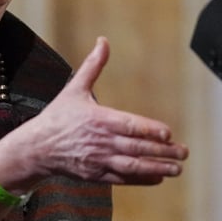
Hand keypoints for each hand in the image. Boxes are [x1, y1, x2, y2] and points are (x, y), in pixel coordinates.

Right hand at [0, 38, 187, 189]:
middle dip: (162, 152)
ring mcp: (99, 160)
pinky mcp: (96, 175)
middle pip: (136, 148)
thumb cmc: (58, 116)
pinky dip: (141, 179)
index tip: (169, 134)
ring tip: (176, 169)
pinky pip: (123, 179)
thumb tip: (103, 40)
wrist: (37, 148)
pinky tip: (158, 178)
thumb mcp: (74, 88)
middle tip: (184, 153)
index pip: (130, 126)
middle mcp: (101, 142)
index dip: (150, 131)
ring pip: (133, 166)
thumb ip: (93, 66)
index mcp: (99, 119)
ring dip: (157, 168)